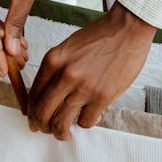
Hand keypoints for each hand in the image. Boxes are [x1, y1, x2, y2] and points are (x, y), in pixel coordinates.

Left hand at [28, 2, 155, 139]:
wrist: (128, 28)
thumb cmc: (101, 35)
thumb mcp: (70, 47)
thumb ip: (58, 68)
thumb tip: (51, 92)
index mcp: (53, 60)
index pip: (33, 94)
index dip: (33, 112)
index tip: (36, 120)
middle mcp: (65, 75)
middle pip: (43, 112)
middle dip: (43, 126)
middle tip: (48, 130)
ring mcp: (84, 87)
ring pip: (61, 122)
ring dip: (61, 132)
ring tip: (65, 134)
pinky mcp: (103, 96)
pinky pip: (86, 121)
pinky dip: (86, 123)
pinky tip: (90, 117)